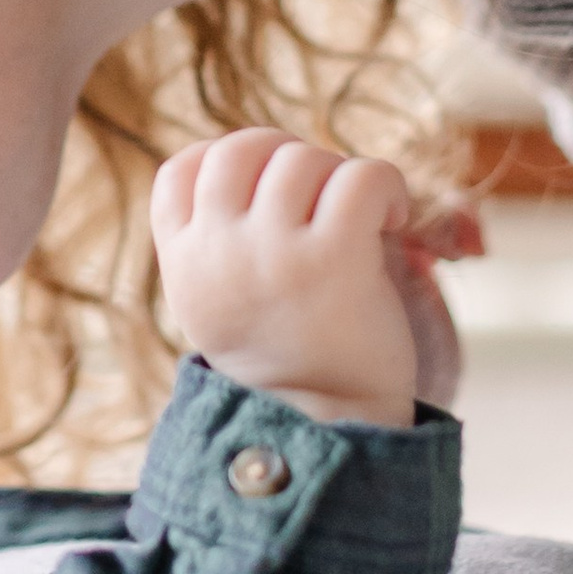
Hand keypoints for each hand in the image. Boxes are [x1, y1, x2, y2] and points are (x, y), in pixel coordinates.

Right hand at [151, 131, 452, 426]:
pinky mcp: (335, 257)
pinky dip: (385, 184)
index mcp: (184, 259)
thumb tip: (256, 164)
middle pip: (242, 149)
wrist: (325, 424)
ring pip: (303, 158)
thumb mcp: (213, 301)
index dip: (225, 161)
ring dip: (337, 175)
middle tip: (320, 199)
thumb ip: (213, 239)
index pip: (182, 169)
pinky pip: (361, 176)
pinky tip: (390, 219)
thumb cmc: (282, 358)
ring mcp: (274, 250)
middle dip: (287, 159)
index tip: (264, 188)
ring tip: (359, 215)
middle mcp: (220, 249)